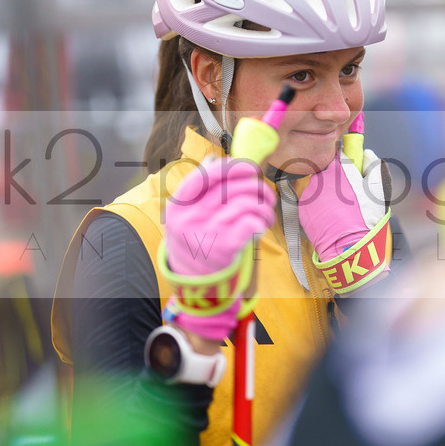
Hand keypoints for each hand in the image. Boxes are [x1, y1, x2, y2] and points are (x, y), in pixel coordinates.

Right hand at [164, 158, 274, 338]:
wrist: (195, 286)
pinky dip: (263, 220)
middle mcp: (190, 217)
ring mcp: (208, 232)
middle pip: (234, 186)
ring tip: (265, 212)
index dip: (231, 166)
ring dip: (264, 205)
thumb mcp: (185, 216)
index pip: (207, 175)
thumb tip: (213, 159)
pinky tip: (262, 226)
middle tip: (264, 194)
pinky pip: (253, 221)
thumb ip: (197, 189)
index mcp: (178, 206)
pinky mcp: (227, 248)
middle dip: (256, 186)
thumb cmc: (195, 244)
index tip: (248, 167)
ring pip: (248, 203)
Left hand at [299, 147, 387, 261]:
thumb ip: (373, 166)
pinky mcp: (303, 208)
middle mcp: (321, 177)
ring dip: (328, 194)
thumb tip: (366, 153)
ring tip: (340, 211)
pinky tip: (330, 218)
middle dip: (338, 181)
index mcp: (339, 169)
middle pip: (329, 172)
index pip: (341, 154)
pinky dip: (320, 208)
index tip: (353, 170)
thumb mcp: (378, 189)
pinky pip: (312, 202)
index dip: (348, 161)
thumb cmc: (366, 218)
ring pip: (320, 188)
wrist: (347, 247)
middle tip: (349, 197)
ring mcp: (310, 192)